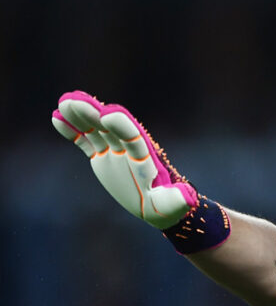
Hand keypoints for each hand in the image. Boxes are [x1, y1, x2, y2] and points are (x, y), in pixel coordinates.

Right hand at [52, 90, 197, 228]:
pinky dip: (73, 131)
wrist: (157, 206)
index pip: (133, 137)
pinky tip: (56, 117)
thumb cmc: (167, 207)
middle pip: (110, 128)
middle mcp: (128, 150)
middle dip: (94, 114)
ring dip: (80, 116)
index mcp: (144, 158)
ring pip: (96, 130)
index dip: (121, 126)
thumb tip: (188, 198)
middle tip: (75, 99)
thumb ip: (178, 200)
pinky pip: (86, 141)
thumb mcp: (173, 206)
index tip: (107, 113)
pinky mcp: (103, 157)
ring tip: (64, 101)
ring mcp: (114, 152)